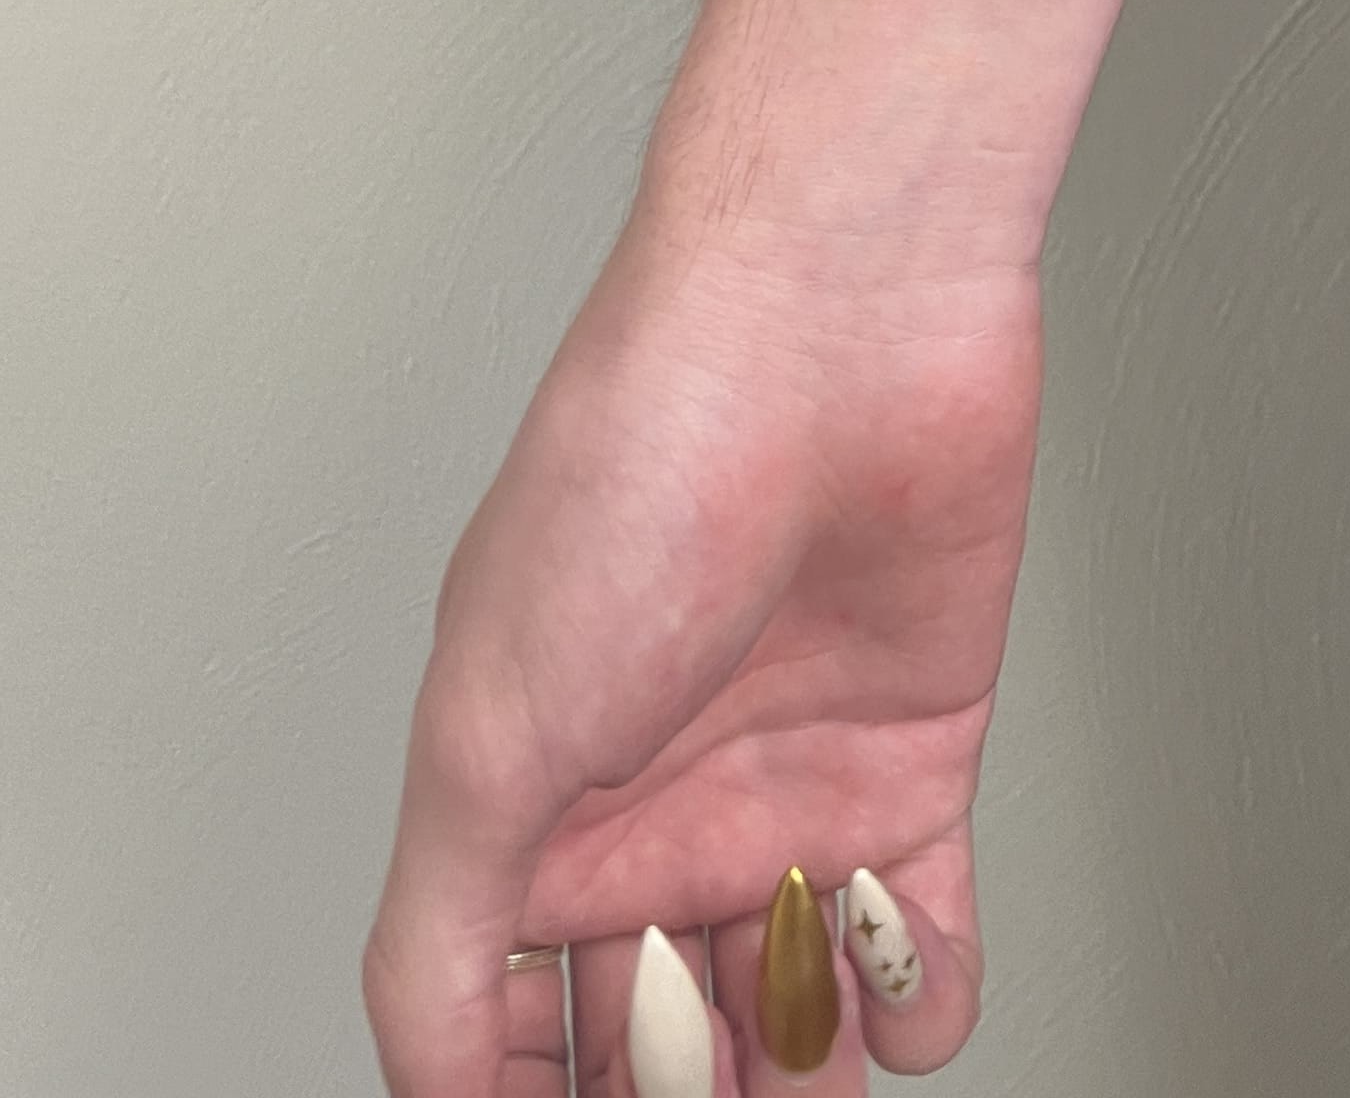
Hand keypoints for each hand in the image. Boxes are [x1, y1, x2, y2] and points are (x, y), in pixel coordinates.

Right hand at [363, 213, 1041, 1093]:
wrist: (833, 328)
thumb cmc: (644, 463)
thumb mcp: (484, 733)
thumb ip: (441, 937)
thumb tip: (430, 1087)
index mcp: (530, 804)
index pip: (511, 1026)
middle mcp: (654, 806)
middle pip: (659, 1041)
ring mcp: (785, 787)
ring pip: (789, 1014)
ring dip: (801, 1078)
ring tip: (803, 1078)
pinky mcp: (911, 760)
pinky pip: (918, 943)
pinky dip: (919, 1000)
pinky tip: (897, 996)